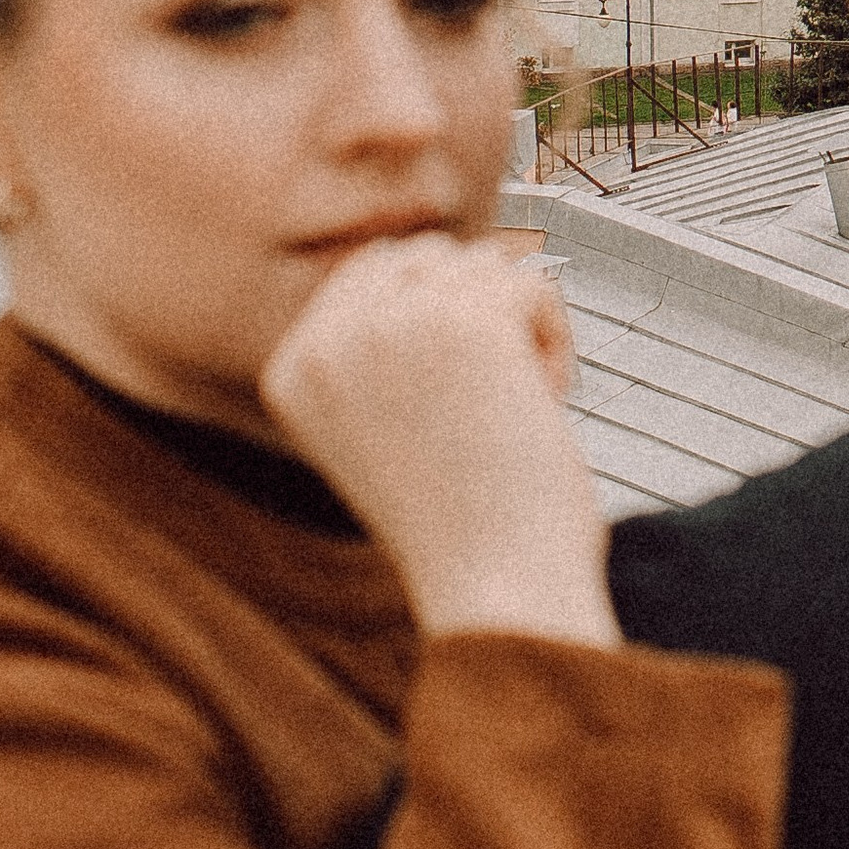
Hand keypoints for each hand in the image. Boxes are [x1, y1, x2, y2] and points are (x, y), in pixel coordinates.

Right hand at [261, 236, 617, 650]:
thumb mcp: (375, 428)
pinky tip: (540, 404)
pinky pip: (533, 284)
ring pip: (482, 266)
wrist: (496, 590)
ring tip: (509, 409)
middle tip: (484, 403)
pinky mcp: (465, 320)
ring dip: (517, 331)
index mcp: (292, 369)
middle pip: (426, 259)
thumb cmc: (458, 526)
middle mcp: (328, 340)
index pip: (367, 273)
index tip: (447, 400)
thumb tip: (417, 257)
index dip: (431, 320)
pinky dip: (555, 342)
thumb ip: (372, 349)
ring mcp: (391, 325)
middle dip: (473, 316)